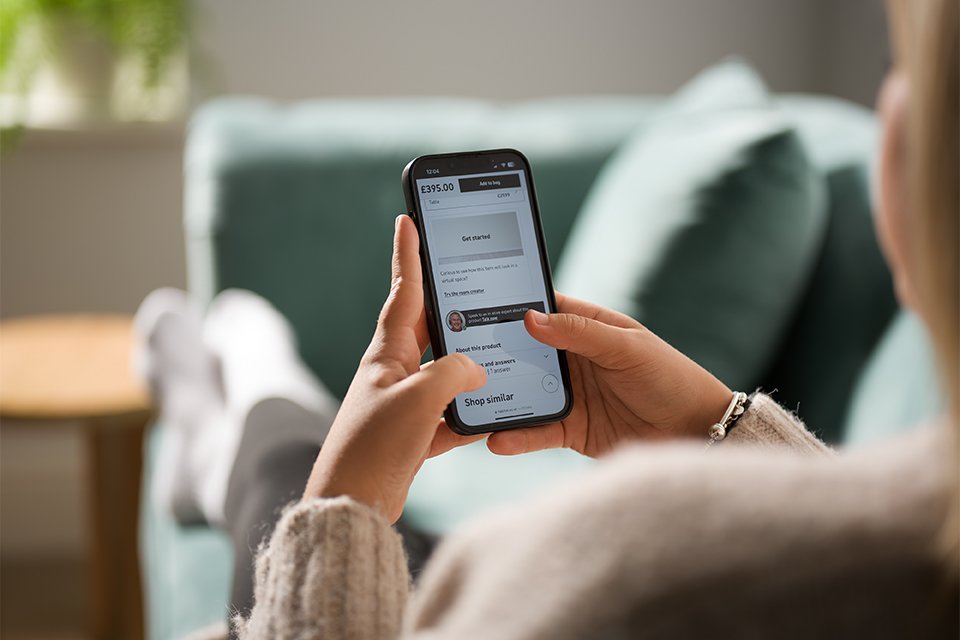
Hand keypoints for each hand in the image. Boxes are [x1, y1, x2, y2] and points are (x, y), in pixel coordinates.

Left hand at [304, 215, 486, 522]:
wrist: (351, 503)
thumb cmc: (375, 445)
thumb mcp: (420, 399)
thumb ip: (454, 373)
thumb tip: (476, 369)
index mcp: (386, 353)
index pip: (404, 291)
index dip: (408, 254)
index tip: (407, 219)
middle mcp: (393, 372)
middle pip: (431, 330)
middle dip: (453, 309)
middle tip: (474, 282)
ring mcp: (403, 403)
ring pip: (445, 373)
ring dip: (467, 368)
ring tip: (496, 353)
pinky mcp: (412, 434)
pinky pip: (448, 414)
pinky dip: (467, 415)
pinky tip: (488, 416)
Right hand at [486, 294, 731, 457]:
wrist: (696, 432)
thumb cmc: (670, 377)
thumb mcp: (627, 348)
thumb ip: (580, 332)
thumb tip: (531, 317)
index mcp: (586, 328)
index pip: (541, 311)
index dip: (510, 308)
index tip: (473, 306)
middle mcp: (572, 359)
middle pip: (522, 353)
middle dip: (491, 355)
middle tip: (455, 358)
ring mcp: (568, 394)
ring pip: (523, 393)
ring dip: (497, 397)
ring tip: (466, 402)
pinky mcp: (570, 429)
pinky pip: (536, 431)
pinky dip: (516, 435)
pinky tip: (495, 439)